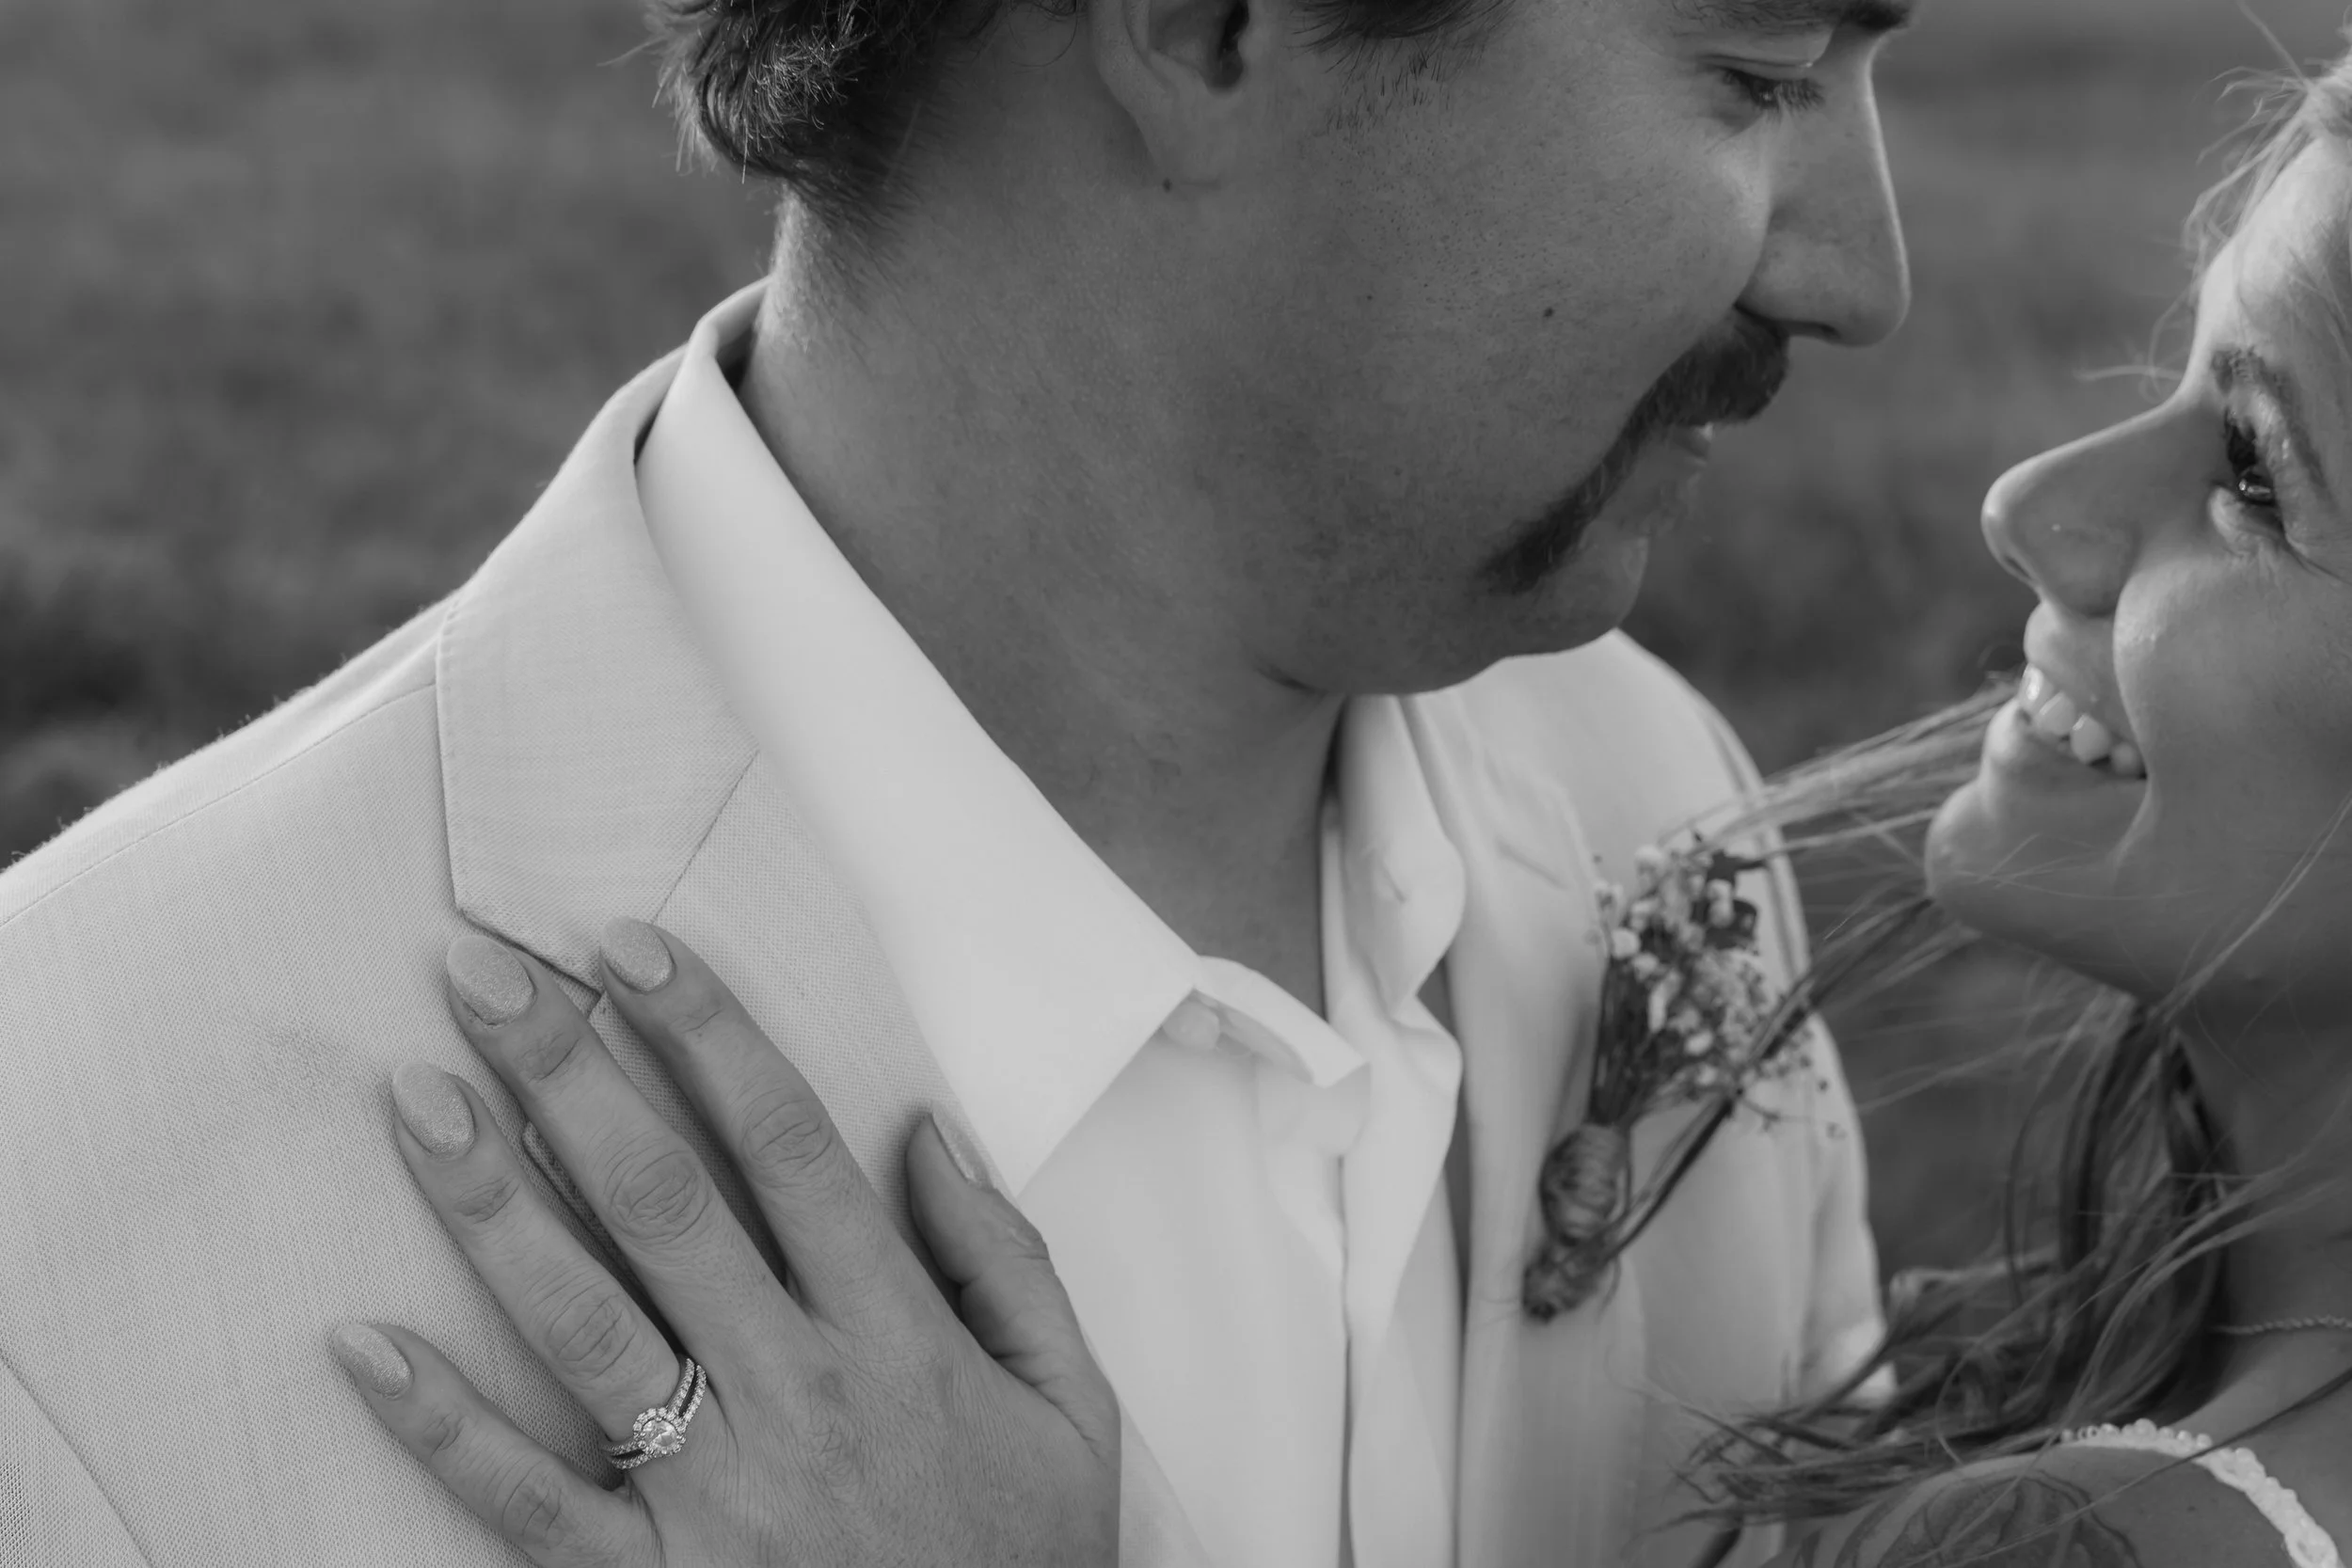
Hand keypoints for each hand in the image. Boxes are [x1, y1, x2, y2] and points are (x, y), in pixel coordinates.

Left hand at [328, 920, 1119, 1565]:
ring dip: (492, 1204)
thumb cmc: (1021, 1558)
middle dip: (569, 1076)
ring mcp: (714, 1495)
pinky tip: (362, 1346)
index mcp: (899, 1336)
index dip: (708, 1033)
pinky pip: (527, 1503)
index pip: (790, 1145)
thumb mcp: (1073, 1407)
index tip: (633, 947)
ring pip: (585, 1324)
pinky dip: (441, 1428)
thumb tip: (927, 1132)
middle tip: (483, 976)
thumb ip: (1009, 1262)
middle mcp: (798, 1394)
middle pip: (667, 1204)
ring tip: (415, 1099)